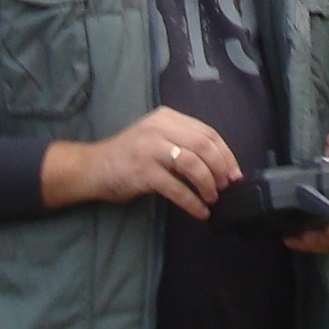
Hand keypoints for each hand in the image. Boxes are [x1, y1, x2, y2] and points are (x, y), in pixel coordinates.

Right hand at [41, 108, 239, 221]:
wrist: (93, 167)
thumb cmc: (128, 155)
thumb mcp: (156, 138)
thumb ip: (181, 142)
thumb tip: (218, 163)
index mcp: (167, 117)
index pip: (206, 132)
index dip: (225, 153)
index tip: (234, 172)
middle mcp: (159, 128)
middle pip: (203, 146)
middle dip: (220, 168)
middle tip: (227, 186)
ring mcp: (150, 149)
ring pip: (192, 165)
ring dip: (208, 184)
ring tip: (212, 198)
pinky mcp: (143, 172)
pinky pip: (176, 188)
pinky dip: (192, 202)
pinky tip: (200, 211)